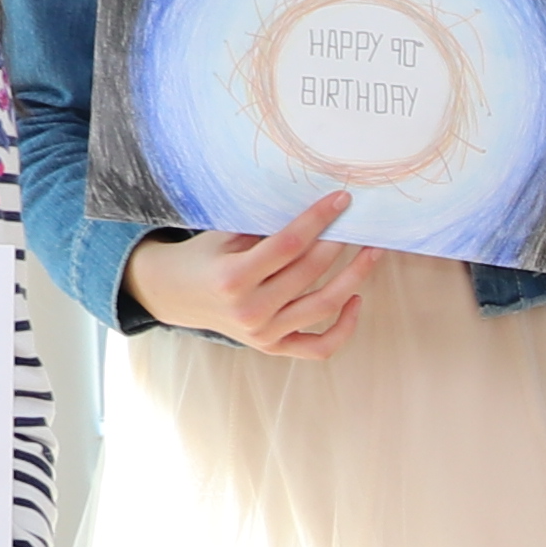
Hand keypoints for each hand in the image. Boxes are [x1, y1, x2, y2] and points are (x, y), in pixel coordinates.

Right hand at [130, 190, 374, 355]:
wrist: (174, 295)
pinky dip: (345, 328)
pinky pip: (320, 346)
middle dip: (338, 242)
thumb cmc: (204, 257)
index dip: (317, 220)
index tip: (341, 199)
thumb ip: (264, 226)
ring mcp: (263, 334)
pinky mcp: (273, 347)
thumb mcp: (223, 235)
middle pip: (308, 272)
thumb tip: (315, 206)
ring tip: (372, 253)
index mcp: (232, 278)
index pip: (287, 245)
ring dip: (354, 277)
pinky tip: (356, 298)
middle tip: (359, 221)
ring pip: (323, 306)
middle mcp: (249, 311)